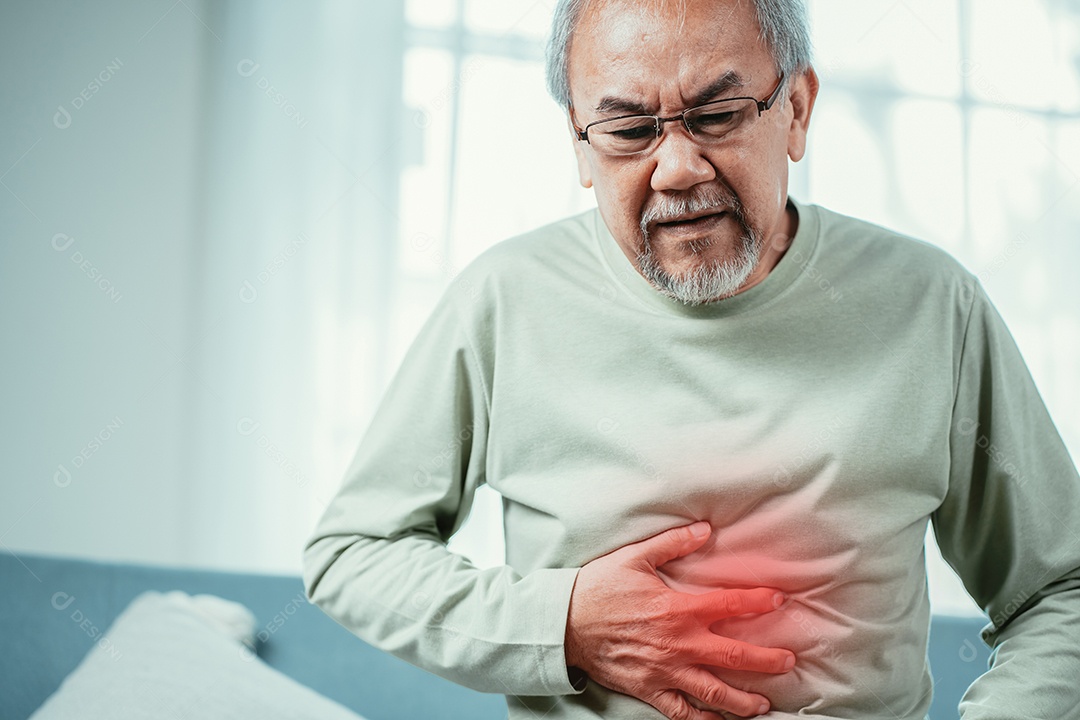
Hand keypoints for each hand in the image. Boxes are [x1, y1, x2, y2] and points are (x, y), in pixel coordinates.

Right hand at [564, 521, 794, 718]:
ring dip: (743, 700)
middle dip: (767, 660)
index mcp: (678, 609)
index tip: (779, 600)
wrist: (564, 623)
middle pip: (734, 656)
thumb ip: (673, 543)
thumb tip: (704, 529)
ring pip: (714, 692)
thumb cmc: (599, 588)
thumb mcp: (634, 557)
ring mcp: (665, 671)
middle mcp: (678, 644)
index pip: (730, 605)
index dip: (758, 602)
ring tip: (764, 704)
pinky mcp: (649, 690)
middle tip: (789, 661)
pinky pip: (682, 712)